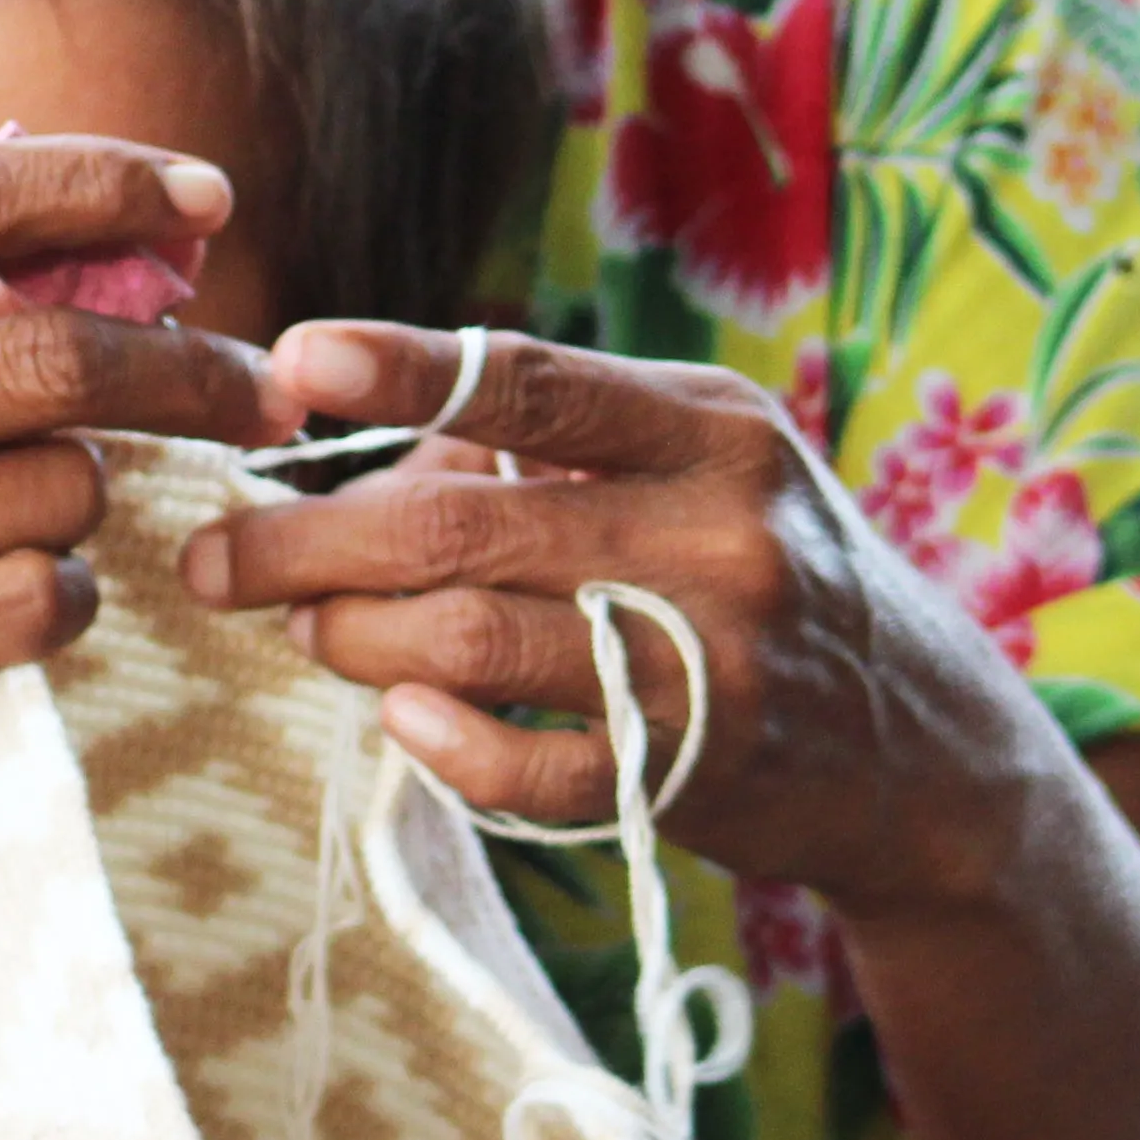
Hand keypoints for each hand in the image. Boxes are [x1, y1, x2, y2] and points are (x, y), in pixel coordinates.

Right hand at [0, 137, 273, 796]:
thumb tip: (132, 219)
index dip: (107, 183)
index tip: (209, 199)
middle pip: (55, 360)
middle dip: (188, 371)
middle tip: (259, 386)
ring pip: (63, 489)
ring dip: (80, 494)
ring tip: (9, 504)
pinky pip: (44, 597)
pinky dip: (56, 588)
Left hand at [185, 323, 1073, 915]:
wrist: (928, 746)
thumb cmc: (755, 568)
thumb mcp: (689, 469)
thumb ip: (539, 451)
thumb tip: (356, 462)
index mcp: (710, 425)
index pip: (529, 379)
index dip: (401, 368)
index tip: (291, 362)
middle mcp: (719, 530)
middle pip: (462, 525)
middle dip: (307, 542)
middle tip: (211, 557)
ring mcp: (712, 660)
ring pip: (473, 642)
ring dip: (352, 636)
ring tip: (297, 627)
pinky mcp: (699, 777)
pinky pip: (532, 771)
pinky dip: (444, 744)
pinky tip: (398, 716)